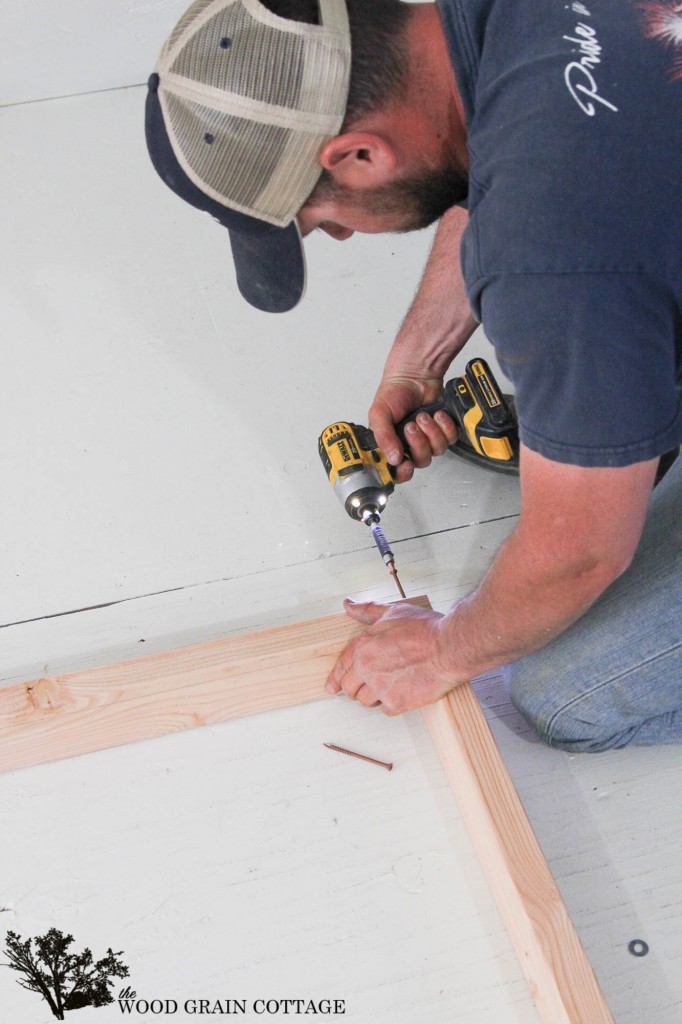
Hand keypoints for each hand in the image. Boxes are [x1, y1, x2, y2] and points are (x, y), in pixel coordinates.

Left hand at [325, 599, 462, 714]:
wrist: (449, 648)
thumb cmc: (425, 629)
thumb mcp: (393, 612)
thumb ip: (368, 611)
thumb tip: (348, 605)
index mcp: (364, 647)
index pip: (341, 667)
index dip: (336, 678)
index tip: (332, 687)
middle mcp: (368, 669)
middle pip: (350, 689)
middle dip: (356, 688)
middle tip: (367, 687)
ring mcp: (381, 688)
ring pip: (366, 701)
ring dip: (374, 697)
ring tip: (388, 687)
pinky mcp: (397, 702)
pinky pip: (386, 710)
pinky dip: (391, 704)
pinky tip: (401, 693)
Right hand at [369, 376, 457, 483]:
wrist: (414, 375)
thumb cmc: (393, 393)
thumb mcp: (379, 414)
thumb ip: (383, 437)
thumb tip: (393, 458)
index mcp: (391, 445)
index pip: (397, 471)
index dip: (403, 473)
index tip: (405, 464)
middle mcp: (410, 445)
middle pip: (420, 461)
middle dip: (419, 444)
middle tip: (412, 426)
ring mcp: (427, 439)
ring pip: (436, 451)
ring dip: (431, 433)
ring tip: (423, 416)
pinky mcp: (442, 430)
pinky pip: (450, 439)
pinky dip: (445, 426)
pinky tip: (437, 415)